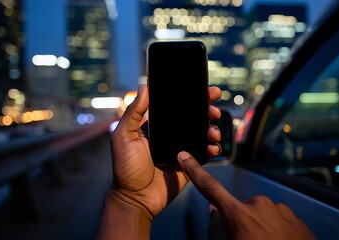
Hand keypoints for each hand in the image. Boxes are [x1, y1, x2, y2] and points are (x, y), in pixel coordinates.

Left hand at [99, 83, 222, 238]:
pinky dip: (212, 149)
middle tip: (214, 110)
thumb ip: (133, 113)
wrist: (134, 198)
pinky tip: (213, 148)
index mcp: (157, 127)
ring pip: (202, 134)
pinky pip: (205, 154)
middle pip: (194, 118)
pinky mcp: (189, 165)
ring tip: (213, 132)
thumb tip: (144, 87)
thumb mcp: (123, 136)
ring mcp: (182, 150)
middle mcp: (171, 136)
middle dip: (208, 111)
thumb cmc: (125, 167)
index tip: (205, 90)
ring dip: (213, 129)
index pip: (177, 108)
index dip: (192, 98)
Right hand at [177, 151, 315, 239]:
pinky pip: (278, 220)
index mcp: (238, 214)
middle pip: (240, 209)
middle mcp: (259, 205)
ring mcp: (279, 209)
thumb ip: (216, 230)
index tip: (184, 156)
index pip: (210, 187)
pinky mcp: (295, 217)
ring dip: (261, 227)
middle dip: (241, 222)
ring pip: (261, 216)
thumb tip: (214, 213)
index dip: (194, 171)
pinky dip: (276, 231)